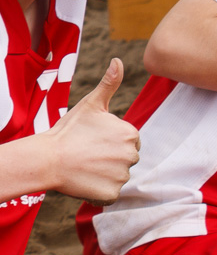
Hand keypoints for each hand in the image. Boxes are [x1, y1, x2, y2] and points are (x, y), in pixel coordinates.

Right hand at [46, 59, 139, 202]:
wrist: (46, 159)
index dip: (109, 142)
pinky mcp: (112, 193)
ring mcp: (122, 176)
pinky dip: (99, 190)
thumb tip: (118, 61)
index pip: (128, 142)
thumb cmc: (68, 131)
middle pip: (125, 159)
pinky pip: (110, 193)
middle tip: (87, 154)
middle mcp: (132, 155)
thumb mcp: (90, 105)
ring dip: (103, 174)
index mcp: (131, 134)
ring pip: (117, 176)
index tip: (92, 141)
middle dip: (109, 158)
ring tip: (84, 166)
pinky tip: (84, 180)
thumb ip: (109, 83)